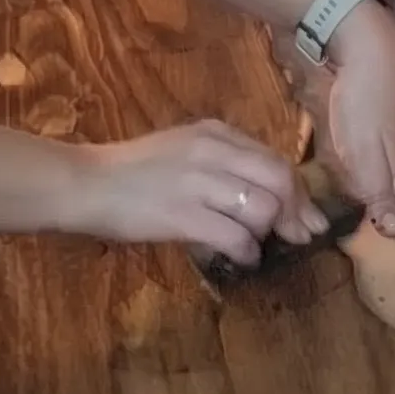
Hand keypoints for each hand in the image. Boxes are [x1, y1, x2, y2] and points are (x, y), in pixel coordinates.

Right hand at [71, 125, 324, 264]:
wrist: (85, 183)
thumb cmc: (130, 171)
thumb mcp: (182, 149)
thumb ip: (222, 162)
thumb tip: (266, 194)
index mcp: (215, 134)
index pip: (276, 160)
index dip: (300, 193)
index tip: (309, 217)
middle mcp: (213, 151)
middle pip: (280, 181)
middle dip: (297, 214)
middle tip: (298, 237)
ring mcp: (198, 182)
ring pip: (263, 209)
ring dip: (267, 234)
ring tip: (255, 246)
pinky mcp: (183, 214)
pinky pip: (236, 236)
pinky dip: (247, 252)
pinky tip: (242, 259)